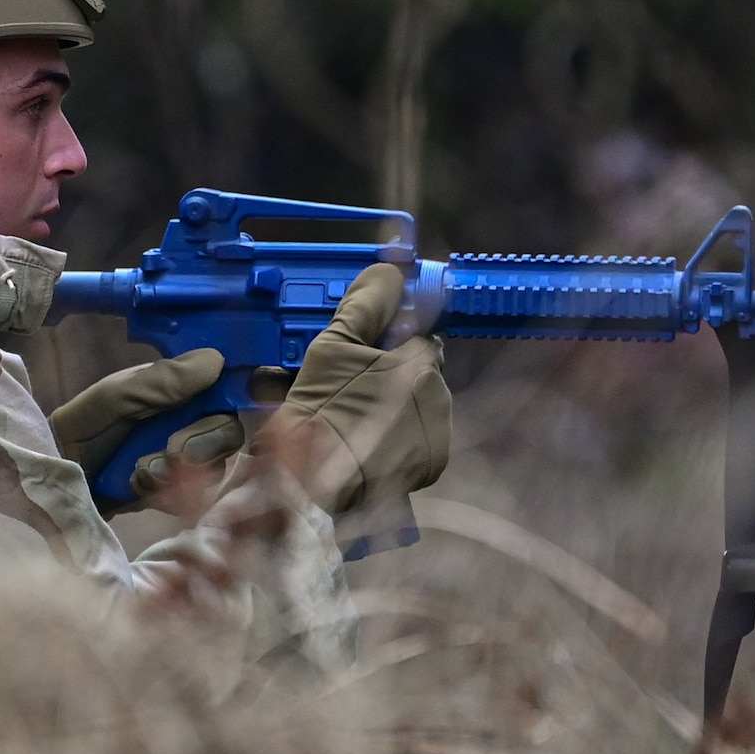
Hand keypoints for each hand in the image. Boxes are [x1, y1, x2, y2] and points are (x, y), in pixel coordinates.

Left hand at [48, 348, 245, 515]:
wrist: (53, 478)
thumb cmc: (80, 428)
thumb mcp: (115, 397)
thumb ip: (162, 381)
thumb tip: (216, 360)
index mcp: (179, 391)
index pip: (227, 386)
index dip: (244, 388)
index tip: (251, 391)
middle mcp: (189, 423)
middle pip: (230, 428)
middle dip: (203, 438)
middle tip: (172, 447)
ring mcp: (185, 462)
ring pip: (215, 464)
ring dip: (177, 466)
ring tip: (142, 469)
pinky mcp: (176, 496)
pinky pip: (194, 495)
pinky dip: (165, 490)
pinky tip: (138, 485)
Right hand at [250, 263, 450, 512]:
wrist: (314, 482)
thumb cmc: (322, 409)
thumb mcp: (332, 347)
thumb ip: (365, 305)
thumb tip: (388, 271)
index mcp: (421, 363)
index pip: (420, 337)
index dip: (391, 342)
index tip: (364, 355)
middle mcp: (440, 396)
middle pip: (420, 372)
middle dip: (393, 376)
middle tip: (352, 390)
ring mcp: (438, 434)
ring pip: (421, 405)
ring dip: (397, 406)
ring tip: (357, 418)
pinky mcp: (432, 465)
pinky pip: (421, 439)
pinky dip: (401, 438)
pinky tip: (369, 441)